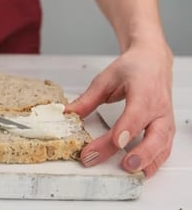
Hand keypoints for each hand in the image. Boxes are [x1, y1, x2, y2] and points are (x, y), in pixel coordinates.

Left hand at [66, 41, 173, 176]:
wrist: (153, 61)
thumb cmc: (133, 68)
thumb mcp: (105, 79)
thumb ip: (87, 99)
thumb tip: (68, 114)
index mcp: (144, 92)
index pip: (136, 114)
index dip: (127, 129)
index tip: (116, 142)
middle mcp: (158, 107)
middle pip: (155, 134)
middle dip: (140, 152)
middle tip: (124, 165)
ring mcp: (165, 119)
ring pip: (163, 144)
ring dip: (149, 161)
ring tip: (131, 172)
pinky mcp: (166, 128)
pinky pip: (164, 147)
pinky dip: (155, 161)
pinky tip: (141, 171)